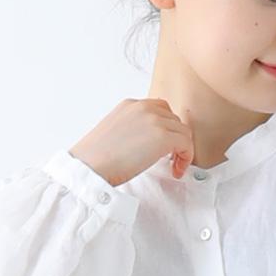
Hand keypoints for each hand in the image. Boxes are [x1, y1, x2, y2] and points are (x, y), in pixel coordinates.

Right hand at [68, 98, 195, 185]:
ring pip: (183, 132)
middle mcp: (144, 107)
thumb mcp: (114, 132)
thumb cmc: (95, 158)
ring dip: (182, 150)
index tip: (164, 146)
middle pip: (174, 120)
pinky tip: (175, 171)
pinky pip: (187, 145)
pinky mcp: (162, 137)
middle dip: (175, 139)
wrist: (88, 166)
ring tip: (173, 166)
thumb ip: (134, 129)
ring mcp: (154, 120)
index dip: (166, 128)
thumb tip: (148, 142)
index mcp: (131, 105)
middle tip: (170, 159)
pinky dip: (186, 158)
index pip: (160, 109)